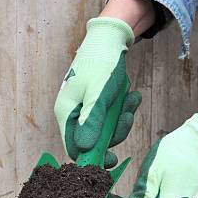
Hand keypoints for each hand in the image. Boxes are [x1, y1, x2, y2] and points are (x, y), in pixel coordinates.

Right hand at [54, 17, 141, 167]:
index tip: (112, 158)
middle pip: (92, 141)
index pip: (73, 148)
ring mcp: (86, 109)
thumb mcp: (98, 93)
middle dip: (113, 131)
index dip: (92, 156)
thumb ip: (91, 122)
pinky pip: (112, 117)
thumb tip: (85, 148)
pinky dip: (124, 108)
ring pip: (105, 129)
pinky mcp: (98, 104)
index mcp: (66, 113)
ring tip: (131, 99)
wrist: (109, 39)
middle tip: (126, 116)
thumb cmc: (100, 63)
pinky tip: (132, 95)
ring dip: (122, 118)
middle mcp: (73, 114)